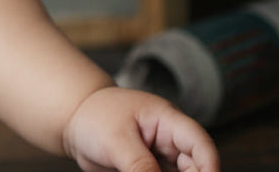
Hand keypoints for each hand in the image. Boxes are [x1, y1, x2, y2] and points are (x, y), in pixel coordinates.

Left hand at [62, 85, 220, 171]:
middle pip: (196, 167)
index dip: (210, 165)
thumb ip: (140, 166)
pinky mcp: (150, 171)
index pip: (200, 143)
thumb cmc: (94, 117)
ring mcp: (162, 158)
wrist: (73, 122)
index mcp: (167, 120)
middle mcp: (170, 141)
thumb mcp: (116, 141)